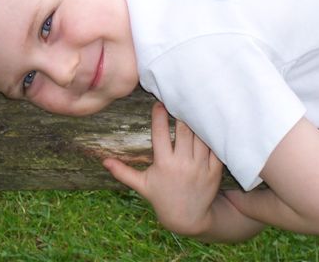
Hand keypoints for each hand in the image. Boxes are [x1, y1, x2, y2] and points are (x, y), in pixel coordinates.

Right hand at [103, 103, 223, 235]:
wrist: (188, 219)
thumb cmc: (161, 198)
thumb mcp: (141, 185)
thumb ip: (123, 172)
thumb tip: (104, 161)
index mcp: (163, 164)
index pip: (160, 133)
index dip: (159, 116)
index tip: (159, 104)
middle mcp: (182, 164)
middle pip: (184, 130)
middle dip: (182, 114)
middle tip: (180, 101)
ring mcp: (200, 167)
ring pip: (201, 136)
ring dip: (198, 122)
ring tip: (195, 108)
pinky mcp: (214, 171)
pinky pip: (215, 148)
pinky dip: (212, 136)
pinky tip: (209, 125)